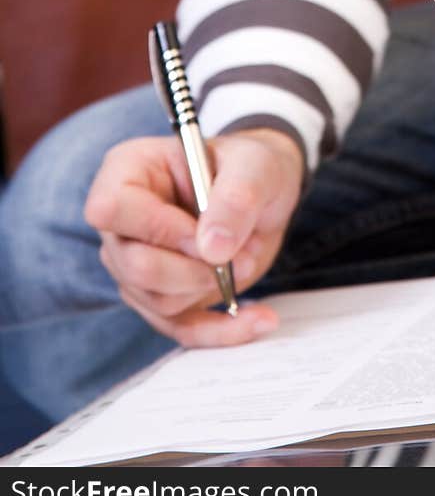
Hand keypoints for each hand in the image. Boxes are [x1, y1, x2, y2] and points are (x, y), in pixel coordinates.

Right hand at [84, 127, 303, 345]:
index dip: (157, 230)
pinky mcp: (160, 295)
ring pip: (156, 299)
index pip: (109, 208)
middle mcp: (122, 221)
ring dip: (210, 287)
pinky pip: (178, 328)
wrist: (264, 196)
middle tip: (239, 255)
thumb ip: (236, 197)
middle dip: (191, 270)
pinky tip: (258, 319)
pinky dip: (220, 330)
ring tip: (248, 258)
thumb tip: (213, 249)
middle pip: (132, 265)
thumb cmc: (251, 167)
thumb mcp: (255, 166)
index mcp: (128, 170)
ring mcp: (135, 262)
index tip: (206, 237)